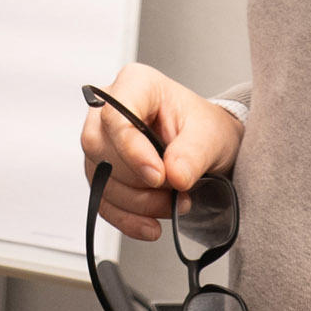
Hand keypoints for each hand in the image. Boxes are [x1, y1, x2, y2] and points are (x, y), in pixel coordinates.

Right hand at [81, 63, 242, 240]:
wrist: (207, 148)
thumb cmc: (205, 129)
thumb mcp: (211, 135)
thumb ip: (192, 153)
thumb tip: (174, 175)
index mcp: (136, 85)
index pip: (115, 115)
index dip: (132, 150)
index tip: (159, 176)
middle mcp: (110, 109)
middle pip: (101, 148)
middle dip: (139, 181)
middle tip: (175, 191)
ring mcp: (102, 141)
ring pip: (99, 177)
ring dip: (137, 202)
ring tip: (173, 203)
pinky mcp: (102, 170)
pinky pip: (101, 199)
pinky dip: (126, 218)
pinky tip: (149, 225)